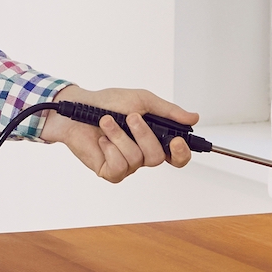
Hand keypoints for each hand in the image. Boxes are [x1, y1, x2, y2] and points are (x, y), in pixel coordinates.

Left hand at [41, 85, 197, 183]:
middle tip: (132, 118)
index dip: (182, 153)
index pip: (177, 155)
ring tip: (107, 122)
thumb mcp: (142, 100)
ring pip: (137, 159)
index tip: (177, 141)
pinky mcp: (110, 171)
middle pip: (157, 157)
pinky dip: (110, 147)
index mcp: (154, 138)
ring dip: (121, 136)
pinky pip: (119, 166)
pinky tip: (102, 140)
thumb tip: (193, 117)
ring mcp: (127, 164)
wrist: (78, 108)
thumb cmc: (107, 103)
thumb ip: (168, 111)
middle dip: (144, 135)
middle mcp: (142, 153)